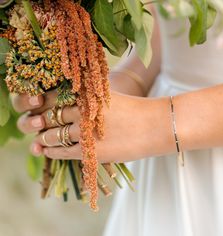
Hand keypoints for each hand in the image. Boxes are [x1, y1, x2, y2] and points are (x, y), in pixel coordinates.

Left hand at [13, 91, 163, 162]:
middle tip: (35, 125)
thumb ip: (87, 97)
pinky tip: (47, 151)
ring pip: (52, 135)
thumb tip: (68, 101)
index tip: (36, 109)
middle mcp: (82, 111)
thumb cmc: (134, 109)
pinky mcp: (91, 151)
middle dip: (39, 122)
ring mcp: (85, 131)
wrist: (155, 125)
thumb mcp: (108, 96)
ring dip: (44, 137)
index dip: (40, 104)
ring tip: (41, 139)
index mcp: (86, 94)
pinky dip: (51, 152)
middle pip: (49, 116)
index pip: (51, 97)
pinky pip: (62, 152)